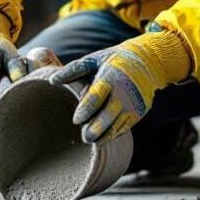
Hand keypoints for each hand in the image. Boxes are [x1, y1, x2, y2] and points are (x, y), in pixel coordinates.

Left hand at [50, 27, 190, 143]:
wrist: (147, 61)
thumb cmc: (112, 60)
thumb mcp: (93, 60)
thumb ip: (73, 70)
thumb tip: (52, 80)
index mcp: (111, 75)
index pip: (96, 96)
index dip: (85, 110)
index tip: (75, 120)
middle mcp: (125, 90)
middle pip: (108, 114)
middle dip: (95, 128)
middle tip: (84, 137)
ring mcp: (135, 102)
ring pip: (118, 124)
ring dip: (104, 135)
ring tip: (92, 140)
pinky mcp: (140, 111)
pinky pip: (126, 126)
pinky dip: (114, 133)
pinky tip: (104, 136)